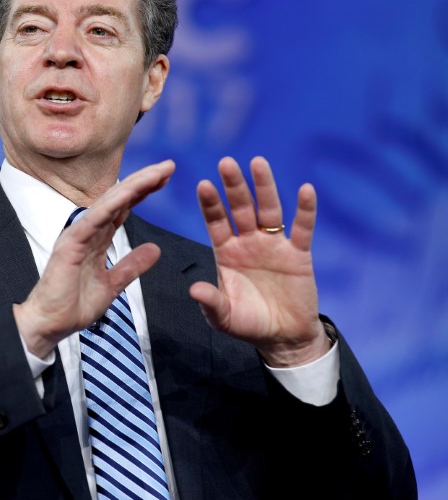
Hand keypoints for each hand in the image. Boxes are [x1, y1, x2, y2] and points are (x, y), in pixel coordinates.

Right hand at [14, 160, 175, 357]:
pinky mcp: (70, 244)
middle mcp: (88, 230)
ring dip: (133, 186)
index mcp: (97, 238)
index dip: (144, 192)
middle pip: (119, 199)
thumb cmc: (73, 305)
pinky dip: (111, 205)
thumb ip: (132, 266)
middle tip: (168, 165)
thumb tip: (155, 249)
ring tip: (157, 173)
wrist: (49, 325)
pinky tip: (128, 193)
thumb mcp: (113, 284)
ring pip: (109, 203)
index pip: (124, 208)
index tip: (166, 178)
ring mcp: (78, 234)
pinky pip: (93, 220)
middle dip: (144, 181)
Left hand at [189, 157, 328, 366]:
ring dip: (265, 187)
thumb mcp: (224, 317)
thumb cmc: (248, 324)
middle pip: (241, 208)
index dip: (211, 204)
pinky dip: (306, 210)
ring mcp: (274, 246)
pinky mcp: (299, 255)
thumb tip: (194, 289)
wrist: (283, 337)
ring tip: (258, 162)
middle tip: (226, 162)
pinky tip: (305, 189)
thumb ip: (211, 302)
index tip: (203, 184)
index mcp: (226, 252)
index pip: (216, 222)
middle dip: (234, 186)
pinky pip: (303, 229)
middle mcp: (248, 242)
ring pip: (269, 211)